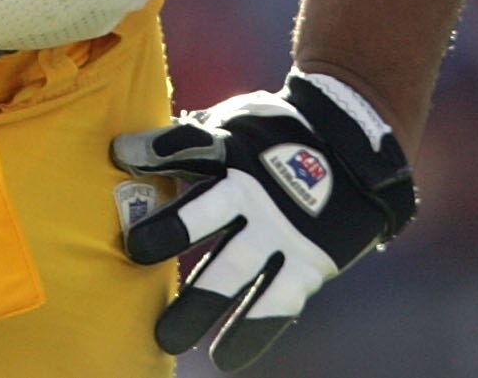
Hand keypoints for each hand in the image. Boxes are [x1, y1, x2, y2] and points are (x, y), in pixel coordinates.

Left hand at [111, 72, 416, 369]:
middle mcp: (255, 190)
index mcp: (233, 148)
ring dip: (201, 302)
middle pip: (208, 212)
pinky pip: (277, 303)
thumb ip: (195, 140)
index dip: (156, 149)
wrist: (355, 150)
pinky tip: (226, 357)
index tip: (122, 154)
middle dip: (172, 230)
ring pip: (236, 269)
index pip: (190, 145)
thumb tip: (132, 151)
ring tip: (167, 337)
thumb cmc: (278, 135)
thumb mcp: (240, 122)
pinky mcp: (308, 262)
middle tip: (135, 251)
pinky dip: (252, 331)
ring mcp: (282, 230)